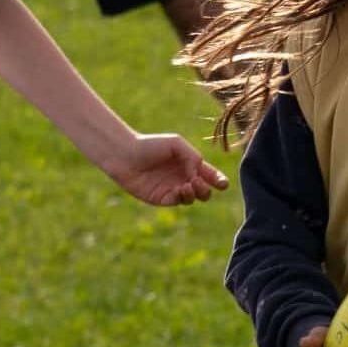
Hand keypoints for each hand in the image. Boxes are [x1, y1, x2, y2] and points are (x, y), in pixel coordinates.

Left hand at [102, 134, 229, 205]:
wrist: (125, 155)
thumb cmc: (150, 145)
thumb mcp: (176, 144)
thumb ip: (192, 157)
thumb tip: (198, 175)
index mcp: (189, 164)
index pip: (210, 175)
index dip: (219, 181)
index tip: (222, 183)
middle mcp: (183, 178)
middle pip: (204, 191)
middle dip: (207, 189)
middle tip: (198, 182)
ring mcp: (173, 189)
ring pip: (193, 199)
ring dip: (195, 193)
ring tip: (188, 184)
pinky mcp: (161, 198)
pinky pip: (178, 202)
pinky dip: (182, 197)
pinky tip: (180, 189)